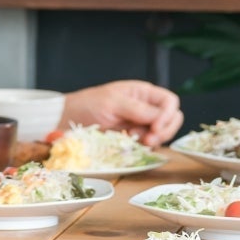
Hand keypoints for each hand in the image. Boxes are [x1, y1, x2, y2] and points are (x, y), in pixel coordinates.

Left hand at [64, 80, 182, 146]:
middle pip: (172, 118)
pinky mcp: (134, 137)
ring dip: (155, 140)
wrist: (67, 120)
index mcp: (142, 92)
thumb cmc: (87, 105)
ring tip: (136, 141)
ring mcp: (140, 123)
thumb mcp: (112, 102)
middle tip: (148, 140)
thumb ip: (137, 109)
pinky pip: (149, 144)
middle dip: (164, 130)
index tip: (155, 127)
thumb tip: (160, 117)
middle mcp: (145, 107)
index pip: (170, 101)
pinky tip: (131, 144)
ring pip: (162, 133)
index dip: (168, 115)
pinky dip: (144, 147)